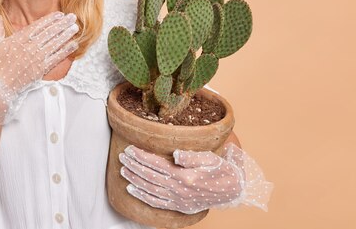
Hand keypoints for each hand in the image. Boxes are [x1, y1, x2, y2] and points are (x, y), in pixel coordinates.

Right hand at [0, 11, 78, 123]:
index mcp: (19, 39)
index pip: (39, 26)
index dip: (51, 19)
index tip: (60, 14)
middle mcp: (30, 47)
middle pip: (50, 33)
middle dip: (62, 24)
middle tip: (73, 17)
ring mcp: (37, 58)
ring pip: (55, 43)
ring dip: (66, 35)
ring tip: (75, 28)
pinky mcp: (40, 70)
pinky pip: (56, 58)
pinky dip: (66, 51)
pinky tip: (73, 45)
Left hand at [119, 142, 272, 212]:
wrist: (232, 190)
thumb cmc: (221, 169)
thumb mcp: (210, 158)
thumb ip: (191, 156)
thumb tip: (175, 153)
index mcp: (185, 176)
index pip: (157, 164)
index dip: (141, 156)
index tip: (130, 149)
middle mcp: (179, 189)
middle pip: (150, 176)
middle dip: (134, 165)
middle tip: (122, 156)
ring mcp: (178, 199)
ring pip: (150, 189)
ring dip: (134, 179)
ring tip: (123, 169)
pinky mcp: (179, 206)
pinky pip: (156, 202)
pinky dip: (142, 196)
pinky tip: (132, 189)